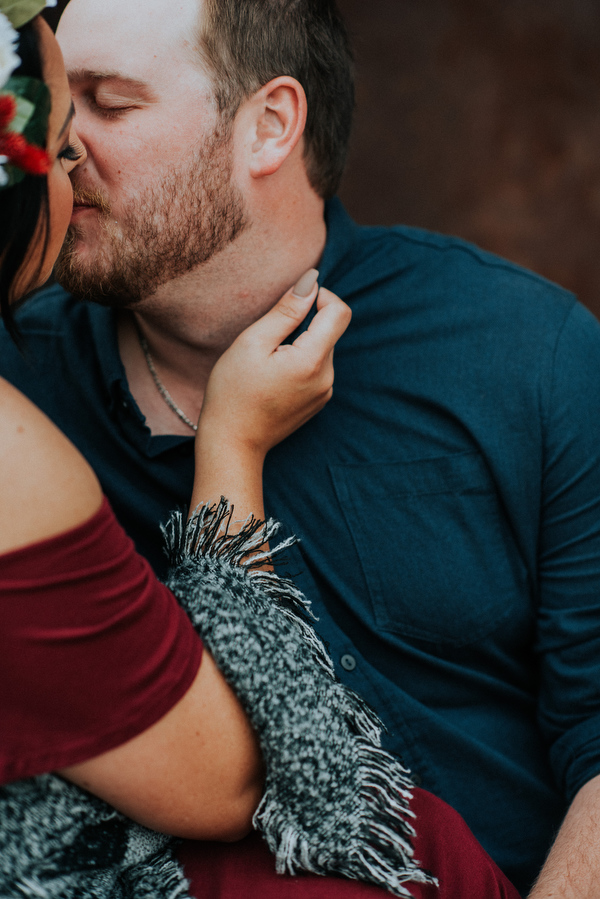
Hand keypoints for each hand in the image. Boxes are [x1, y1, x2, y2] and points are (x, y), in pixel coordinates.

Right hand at [198, 270, 350, 460]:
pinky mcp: (318, 402)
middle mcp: (327, 378)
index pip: (340, 312)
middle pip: (329, 331)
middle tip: (266, 341)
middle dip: (303, 324)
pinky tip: (272, 378)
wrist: (232, 443)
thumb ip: (287, 309)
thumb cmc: (233, 392)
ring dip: (300, 343)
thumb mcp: (253, 342)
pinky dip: (299, 362)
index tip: (294, 300)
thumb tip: (312, 279)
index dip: (321, 296)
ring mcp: (324, 393)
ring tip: (266, 363)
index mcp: (312, 361)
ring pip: (322, 349)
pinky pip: (316, 369)